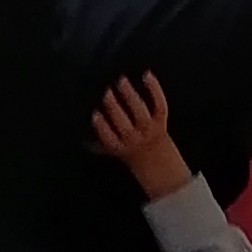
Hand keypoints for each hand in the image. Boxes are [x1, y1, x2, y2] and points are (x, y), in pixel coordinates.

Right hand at [91, 71, 191, 198]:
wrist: (167, 176)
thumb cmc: (140, 166)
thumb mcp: (118, 158)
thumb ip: (102, 147)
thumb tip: (85, 142)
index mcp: (120, 149)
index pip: (108, 137)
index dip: (101, 126)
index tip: (94, 114)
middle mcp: (135, 138)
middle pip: (122, 121)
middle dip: (113, 106)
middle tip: (106, 92)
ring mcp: (149, 129)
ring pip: (138, 110)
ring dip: (129, 95)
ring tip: (121, 81)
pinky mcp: (161, 122)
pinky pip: (158, 103)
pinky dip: (154, 89)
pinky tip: (147, 75)